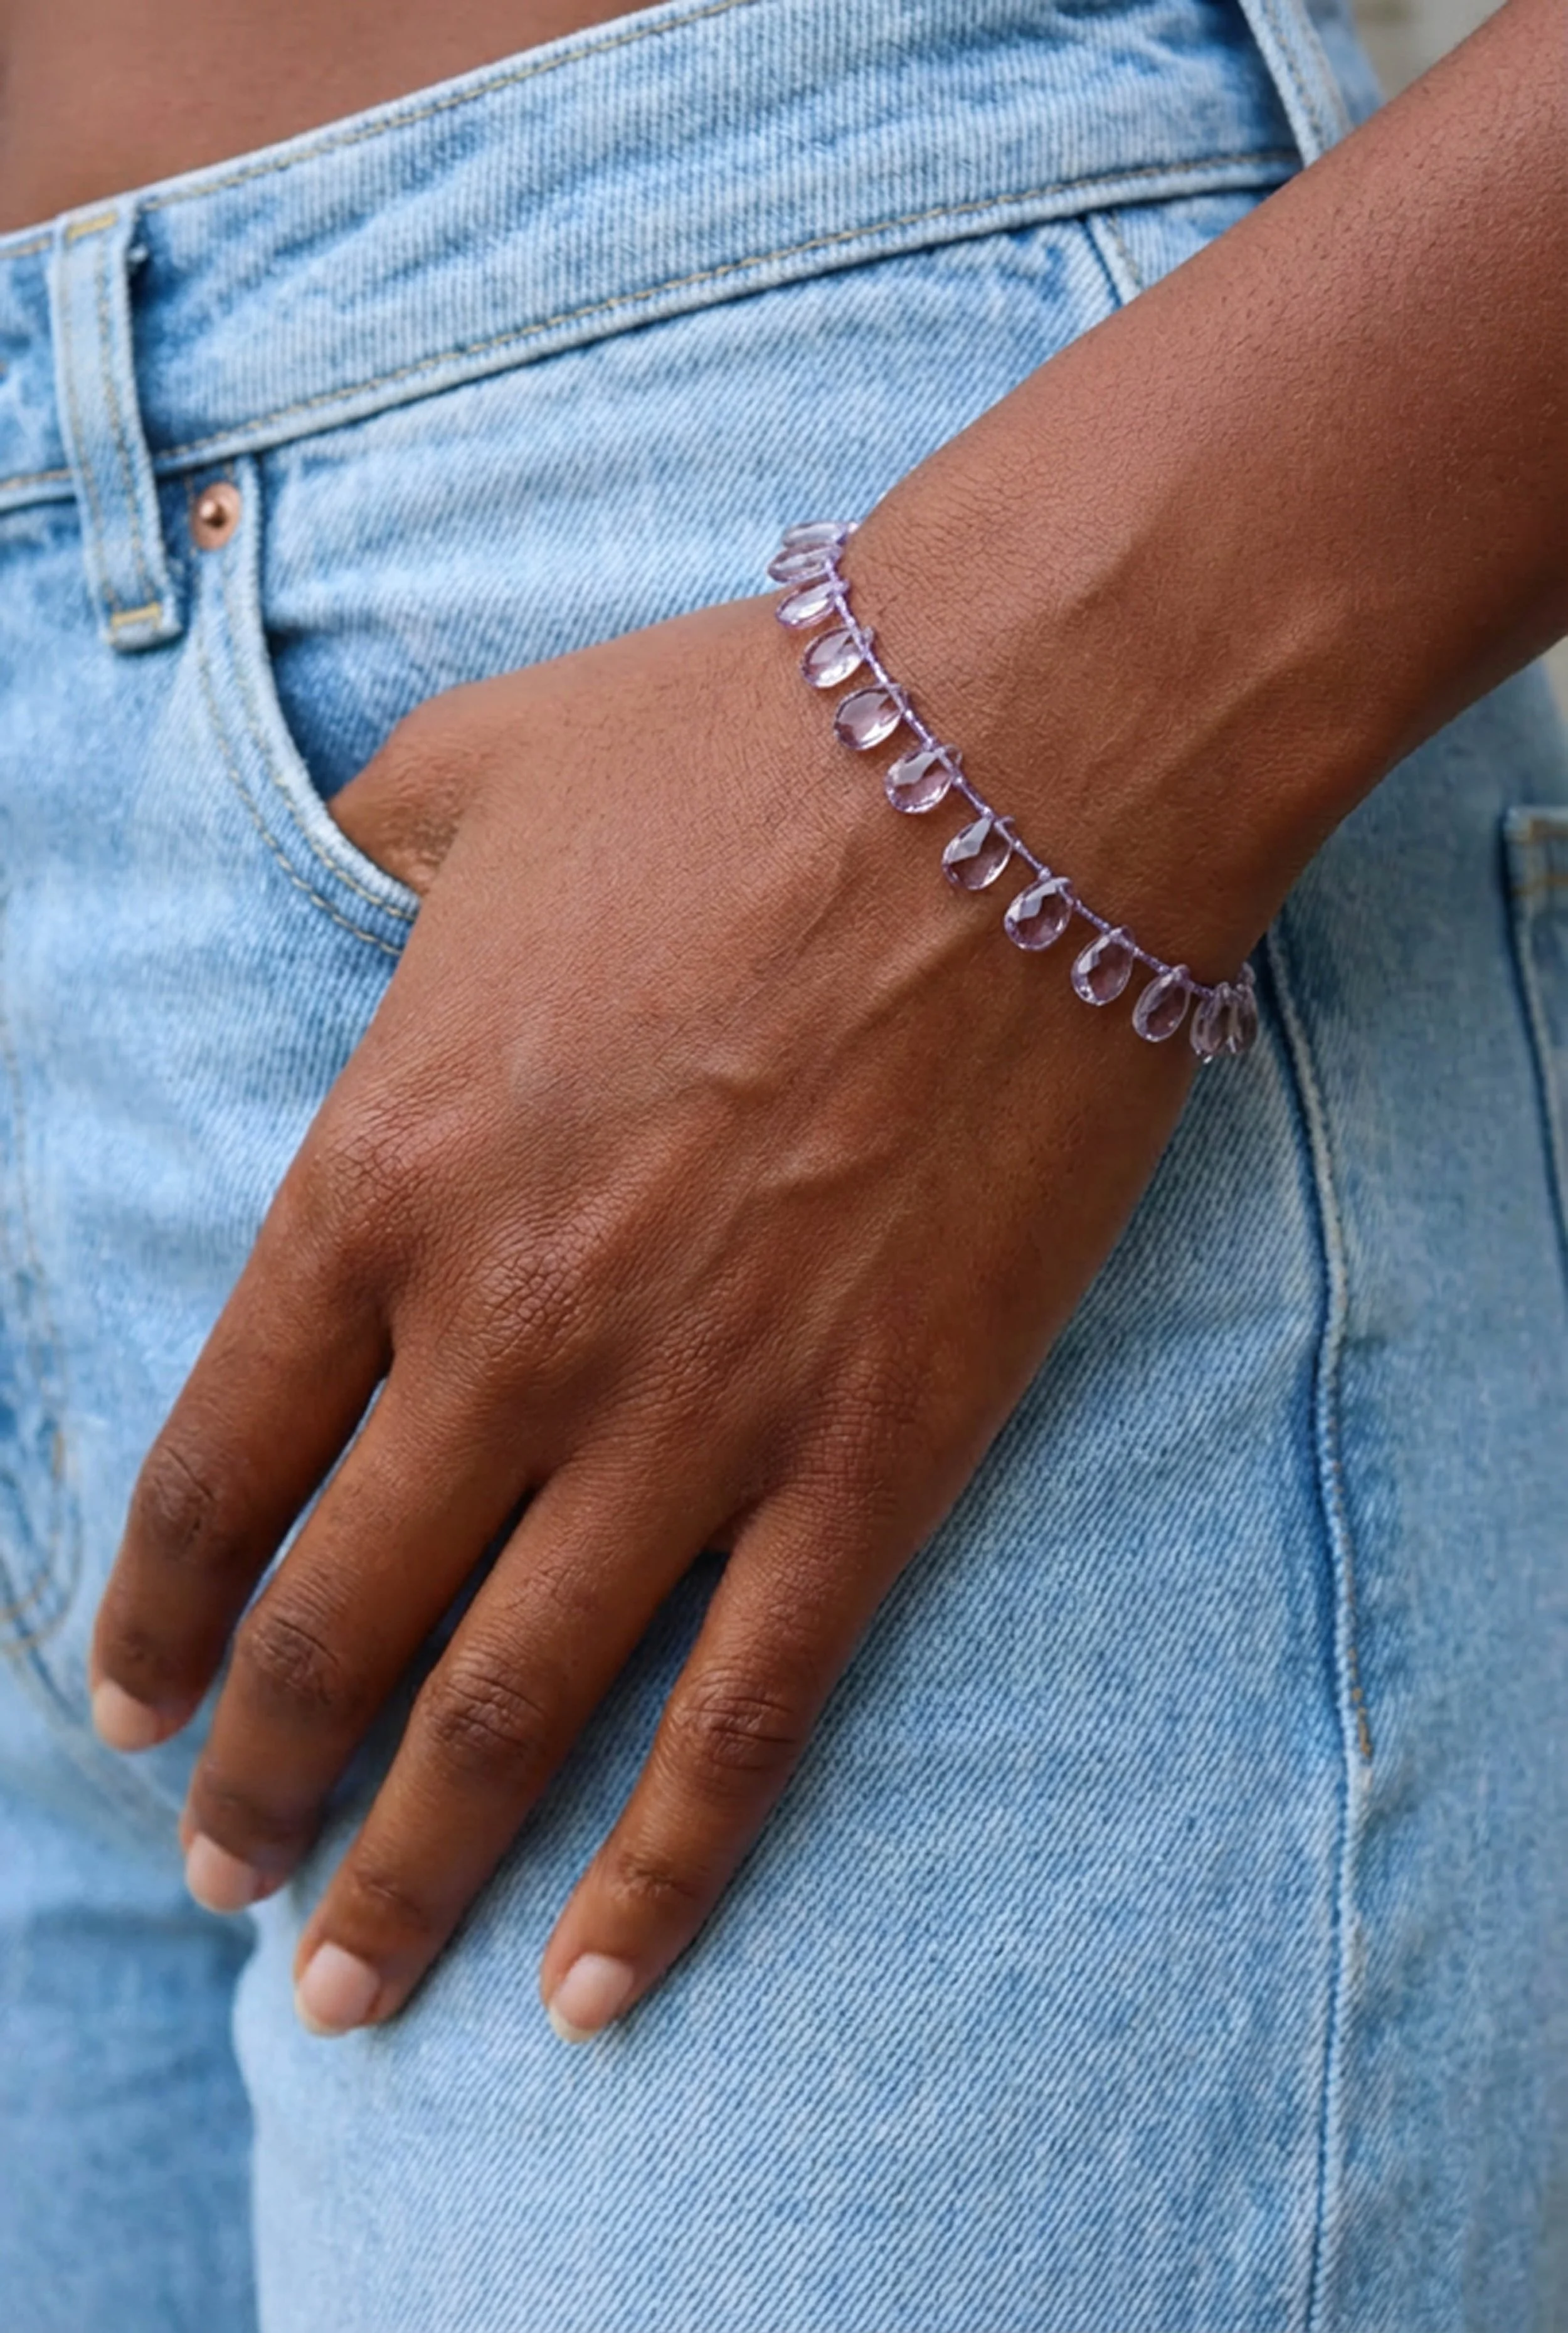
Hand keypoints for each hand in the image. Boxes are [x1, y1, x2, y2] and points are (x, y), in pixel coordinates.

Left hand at [88, 558, 1198, 2041]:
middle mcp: (510, 1332)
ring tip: (344, 1988)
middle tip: (215, 1880)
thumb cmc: (741, 744)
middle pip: (337, 1630)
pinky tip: (600, 1990)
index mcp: (384, 1174)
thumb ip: (362, 851)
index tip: (126, 1713)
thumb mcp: (475, 770)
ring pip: (513, 1714)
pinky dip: (665, 1873)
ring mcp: (696, 1413)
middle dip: (254, 1785)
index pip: (216, 1466)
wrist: (1023, 760)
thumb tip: (339, 876)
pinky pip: (747, 1716)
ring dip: (411, 1874)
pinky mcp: (875, 1453)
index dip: (153, 1618)